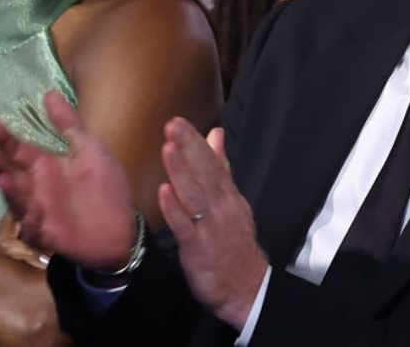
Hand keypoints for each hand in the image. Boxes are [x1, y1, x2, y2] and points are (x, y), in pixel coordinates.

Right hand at [0, 92, 136, 269]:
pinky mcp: (48, 234)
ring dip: (11, 192)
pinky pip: (35, 229)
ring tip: (3, 179)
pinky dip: (31, 224)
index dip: (7, 139)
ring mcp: (40, 211)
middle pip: (11, 175)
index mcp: (47, 167)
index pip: (20, 151)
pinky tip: (31, 215)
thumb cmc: (105, 187)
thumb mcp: (90, 149)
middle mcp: (37, 188)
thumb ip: (69, 124)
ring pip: (18, 201)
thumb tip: (49, 93)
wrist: (120, 227)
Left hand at [159, 119, 267, 330]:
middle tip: (173, 125)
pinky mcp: (198, 248)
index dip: (195, 142)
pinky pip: (186, 226)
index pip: (212, 163)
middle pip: (205, 173)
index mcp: (229, 196)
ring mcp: (210, 227)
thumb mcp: (232, 201)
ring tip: (169, 149)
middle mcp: (222, 207)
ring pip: (195, 195)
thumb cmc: (233, 243)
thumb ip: (221, 167)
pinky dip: (175, 209)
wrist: (245, 287)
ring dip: (182, 171)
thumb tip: (216, 135)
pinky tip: (164, 192)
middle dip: (188, 148)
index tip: (179, 122)